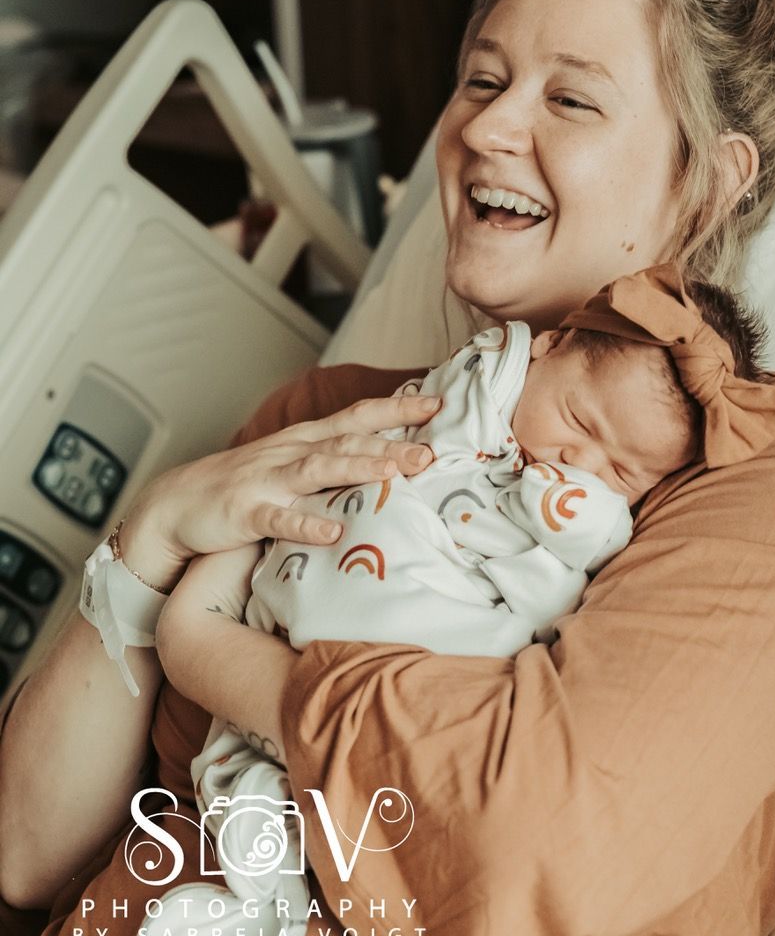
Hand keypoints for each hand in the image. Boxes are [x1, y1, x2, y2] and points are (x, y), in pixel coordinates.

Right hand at [119, 393, 440, 591]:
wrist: (173, 506)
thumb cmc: (240, 488)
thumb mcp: (290, 467)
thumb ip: (333, 463)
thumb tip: (389, 462)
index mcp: (304, 441)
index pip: (358, 417)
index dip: (397, 408)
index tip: (439, 403)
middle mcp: (290, 453)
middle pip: (347, 442)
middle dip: (391, 443)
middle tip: (433, 450)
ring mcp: (267, 481)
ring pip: (319, 470)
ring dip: (359, 469)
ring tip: (396, 474)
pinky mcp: (244, 513)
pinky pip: (278, 519)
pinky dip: (305, 524)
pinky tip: (333, 532)